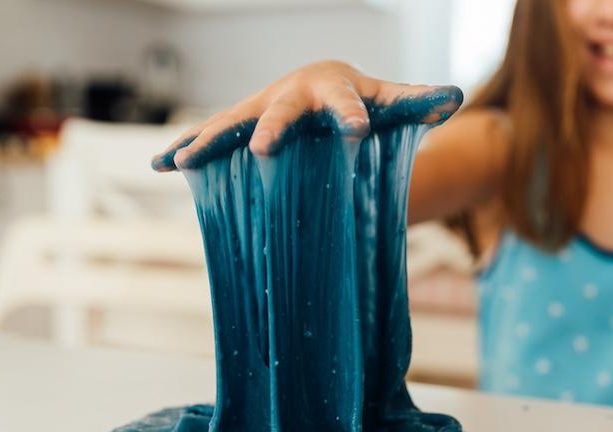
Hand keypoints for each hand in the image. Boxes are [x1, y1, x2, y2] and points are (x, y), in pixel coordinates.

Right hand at [151, 60, 462, 171]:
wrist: (323, 85)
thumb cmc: (363, 98)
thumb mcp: (392, 101)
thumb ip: (418, 102)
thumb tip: (453, 100)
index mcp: (333, 86)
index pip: (347, 101)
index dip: (353, 114)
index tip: (358, 131)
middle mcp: (290, 94)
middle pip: (281, 111)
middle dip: (273, 129)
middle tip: (267, 150)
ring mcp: (260, 107)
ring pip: (232, 123)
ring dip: (208, 140)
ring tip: (181, 161)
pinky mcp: (241, 124)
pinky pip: (211, 136)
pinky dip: (185, 147)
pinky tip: (159, 166)